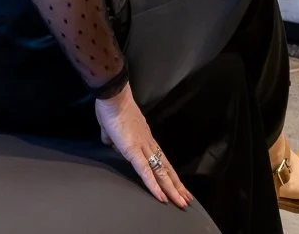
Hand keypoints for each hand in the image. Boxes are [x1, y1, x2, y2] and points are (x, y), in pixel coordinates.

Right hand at [96, 85, 191, 208]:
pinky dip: (153, 185)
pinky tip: (161, 197)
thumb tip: (111, 143)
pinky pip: (145, 171)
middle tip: (187, 200)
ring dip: (171, 189)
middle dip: (177, 186)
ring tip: (181, 203)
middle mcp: (149, 144)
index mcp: (145, 139)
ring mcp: (143, 148)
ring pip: (161, 172)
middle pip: (166, 169)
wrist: (113, 96)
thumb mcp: (111, 129)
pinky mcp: (133, 150)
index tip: (179, 186)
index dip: (170, 174)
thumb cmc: (111, 109)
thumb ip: (113, 138)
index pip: (161, 160)